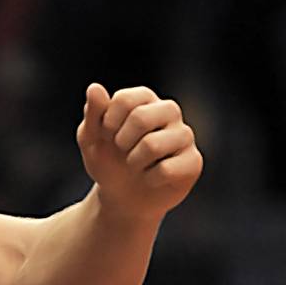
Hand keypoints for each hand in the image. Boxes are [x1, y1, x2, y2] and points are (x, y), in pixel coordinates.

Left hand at [77, 83, 202, 219]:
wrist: (121, 197)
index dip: (107, 123)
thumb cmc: (108, 161)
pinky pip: (167, 169)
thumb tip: (94, 87)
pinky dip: (149, 179)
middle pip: (141, 117)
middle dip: (121, 141)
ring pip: (153, 144)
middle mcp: (169, 112)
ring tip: (136, 165)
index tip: (107, 135)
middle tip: (122, 151)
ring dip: (133, 162)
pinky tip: (151, 178)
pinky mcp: (193, 161)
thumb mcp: (91, 138)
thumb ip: (93, 113)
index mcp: (144, 100)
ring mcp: (184, 136)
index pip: (125, 99)